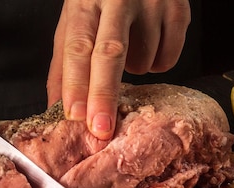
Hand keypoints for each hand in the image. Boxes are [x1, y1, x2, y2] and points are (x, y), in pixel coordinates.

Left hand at [47, 0, 190, 139]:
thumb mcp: (76, 21)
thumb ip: (64, 65)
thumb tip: (55, 108)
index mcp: (85, 3)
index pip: (77, 47)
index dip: (76, 83)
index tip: (75, 115)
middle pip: (110, 53)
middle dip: (104, 94)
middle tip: (101, 128)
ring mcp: (151, 2)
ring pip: (142, 62)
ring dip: (134, 70)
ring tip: (130, 45)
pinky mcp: (178, 10)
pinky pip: (167, 60)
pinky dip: (157, 63)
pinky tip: (150, 42)